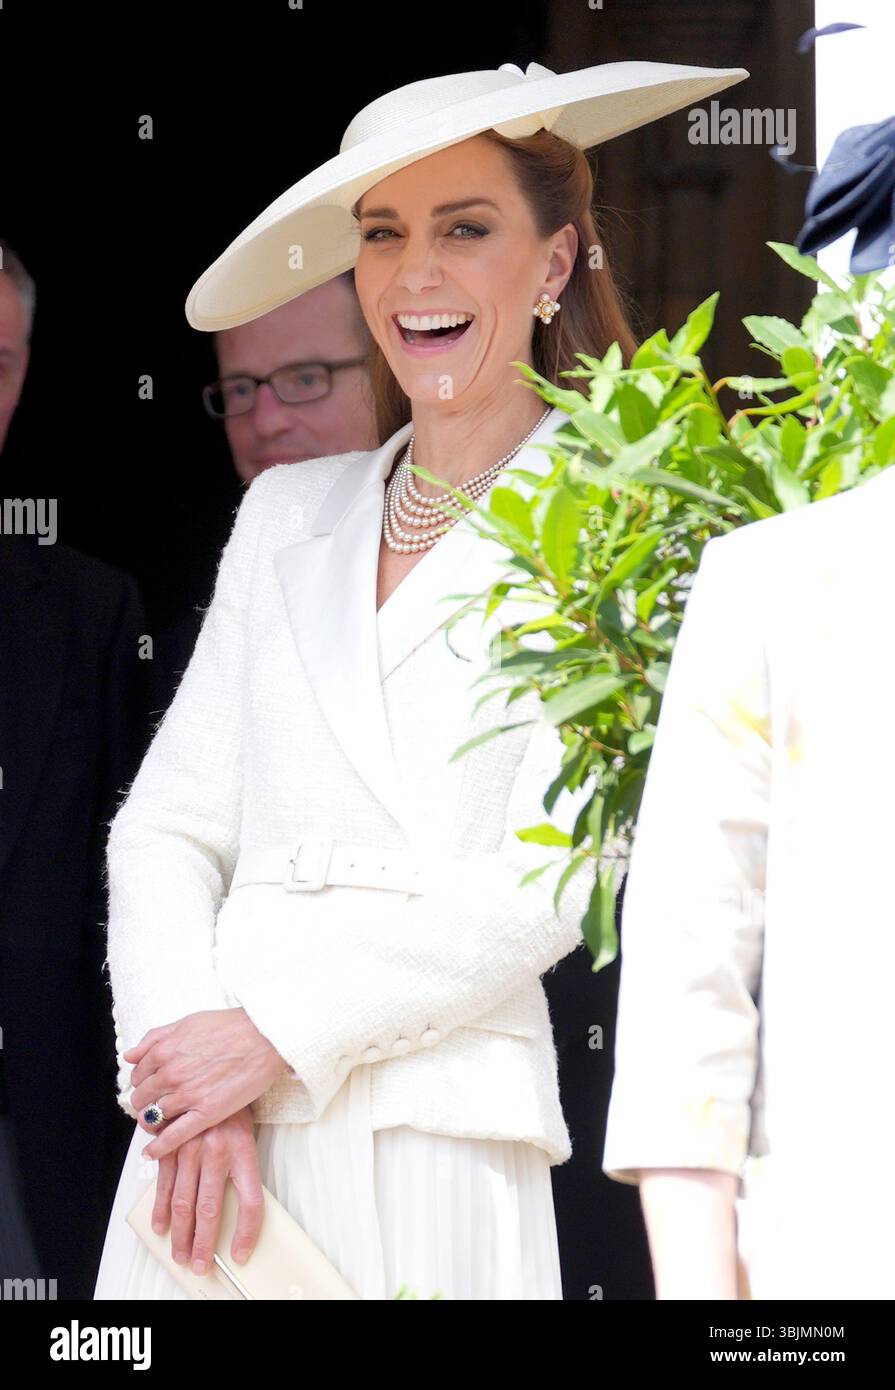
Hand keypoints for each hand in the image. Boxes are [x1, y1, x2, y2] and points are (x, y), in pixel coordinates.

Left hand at [125, 1008, 289, 1158]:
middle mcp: (171, 1074)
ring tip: (157, 1124)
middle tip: (153, 1104)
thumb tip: (130, 1056)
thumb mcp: (187, 1022)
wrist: (264, 1036)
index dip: (142, 1082)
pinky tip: (152, 1153)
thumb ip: (155, 1038)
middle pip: (142, 1098)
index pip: (138, 1075)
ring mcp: (187, 1095)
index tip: (149, 1087)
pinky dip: (159, 1147)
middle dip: (144, 1102)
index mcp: (164, 1051)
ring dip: (151, 1122)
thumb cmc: (230, 1026)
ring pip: (154, 1116)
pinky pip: (174, 1136)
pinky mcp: (206, 1113)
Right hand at [150, 1107, 263, 1274]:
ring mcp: (192, 1148)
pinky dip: (161, 1208)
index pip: (251, 1203)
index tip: (241, 1254)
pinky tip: (160, 1226)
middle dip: (203, 1243)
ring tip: (180, 1254)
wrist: (217, 1065)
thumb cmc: (233, 1105)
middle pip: (212, 1210)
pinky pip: (164, 1183)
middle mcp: (218, 1152)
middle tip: (199, 1264)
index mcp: (243, 1151)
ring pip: (185, 1202)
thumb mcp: (247, 1132)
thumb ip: (240, 1165)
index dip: (247, 1233)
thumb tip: (238, 1206)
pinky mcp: (171, 1144)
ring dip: (180, 1233)